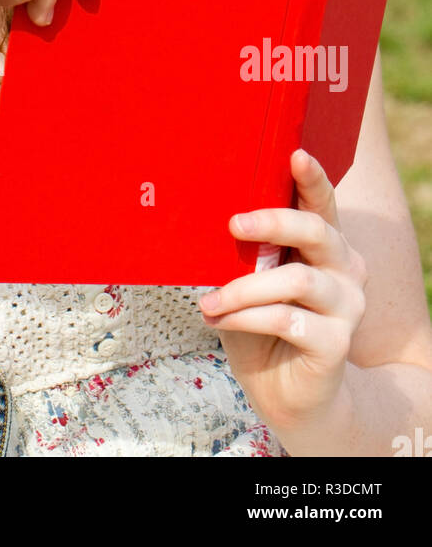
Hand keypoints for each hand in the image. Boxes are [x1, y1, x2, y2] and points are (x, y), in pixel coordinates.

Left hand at [197, 148, 368, 434]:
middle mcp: (345, 268)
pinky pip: (288, 319)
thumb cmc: (261, 324)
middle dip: (272, 222)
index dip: (312, 178)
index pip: (323, 203)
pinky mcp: (337, 342)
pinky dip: (247, 317)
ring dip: (243, 287)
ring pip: (297, 278)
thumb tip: (200, 216)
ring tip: (209, 301)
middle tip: (233, 225)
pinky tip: (222, 320)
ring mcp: (347, 306)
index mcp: (325, 244)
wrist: (284, 393)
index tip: (294, 154)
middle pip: (315, 230)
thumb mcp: (249, 281)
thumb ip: (244, 252)